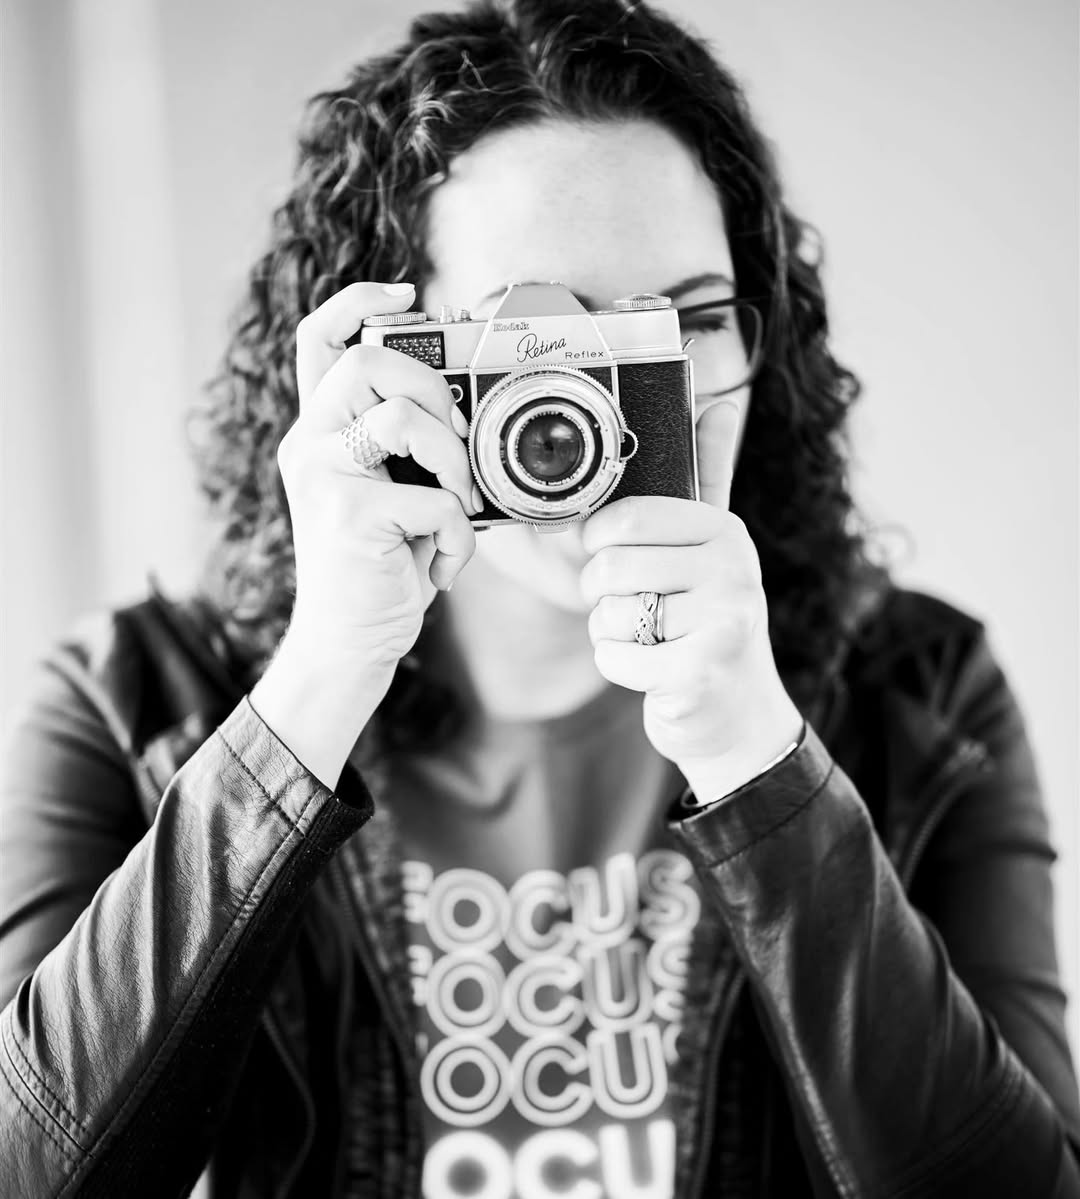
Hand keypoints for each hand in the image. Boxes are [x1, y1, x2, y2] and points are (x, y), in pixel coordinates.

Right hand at [280, 281, 480, 669]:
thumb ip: (403, 449)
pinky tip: (444, 565)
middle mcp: (308, 442)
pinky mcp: (348, 517)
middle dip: (437, 394)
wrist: (347, 644)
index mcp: (318, 430)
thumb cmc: (377, 566)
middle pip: (372, 360)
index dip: (359, 300)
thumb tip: (463, 409)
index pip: (319, 338)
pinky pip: (434, 501)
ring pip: (405, 419)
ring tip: (458, 508)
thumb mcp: (387, 494)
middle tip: (456, 448)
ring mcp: (322, 477)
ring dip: (456, 465)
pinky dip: (459, 538)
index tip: (408, 292)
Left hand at [580, 400, 802, 801]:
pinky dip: (621, 670)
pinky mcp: (702, 671)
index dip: (601, 546)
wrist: (740, 718)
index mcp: (726, 531)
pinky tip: (657, 672)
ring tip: (657, 641)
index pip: (626, 517)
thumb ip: (708, 479)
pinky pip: (613, 658)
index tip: (623, 563)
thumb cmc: (707, 626)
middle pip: (609, 567)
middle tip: (646, 614)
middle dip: (605, 599)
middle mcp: (734, 568)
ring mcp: (724, 620)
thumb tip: (720, 401)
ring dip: (613, 635)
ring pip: (607, 613)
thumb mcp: (709, 551)